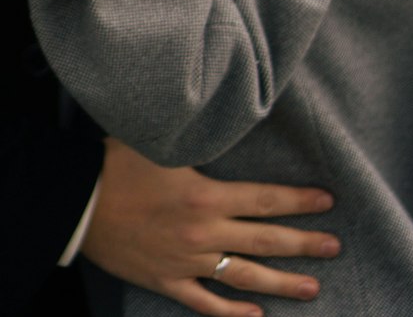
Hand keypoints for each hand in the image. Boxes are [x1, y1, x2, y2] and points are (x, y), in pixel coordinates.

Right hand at [82, 139, 338, 316]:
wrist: (78, 200)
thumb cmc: (117, 161)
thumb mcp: (164, 140)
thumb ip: (198, 137)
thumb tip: (224, 115)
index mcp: (206, 194)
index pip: (266, 199)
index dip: (300, 202)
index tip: (329, 202)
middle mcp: (203, 232)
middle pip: (265, 240)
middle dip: (303, 244)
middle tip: (334, 246)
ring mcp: (186, 261)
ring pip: (243, 277)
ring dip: (281, 283)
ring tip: (312, 287)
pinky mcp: (166, 281)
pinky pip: (205, 304)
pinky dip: (232, 315)